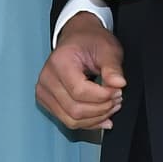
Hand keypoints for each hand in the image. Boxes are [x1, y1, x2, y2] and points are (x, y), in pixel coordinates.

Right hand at [36, 15, 125, 131]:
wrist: (78, 39)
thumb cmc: (90, 42)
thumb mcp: (107, 49)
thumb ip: (113, 67)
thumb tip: (118, 84)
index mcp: (59, 62)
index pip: (79, 91)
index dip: (102, 96)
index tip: (117, 91)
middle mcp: (47, 79)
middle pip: (75, 109)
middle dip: (101, 109)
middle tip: (117, 99)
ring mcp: (44, 92)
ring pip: (71, 120)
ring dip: (95, 118)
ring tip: (110, 106)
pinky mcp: (47, 102)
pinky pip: (68, 121)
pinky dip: (88, 122)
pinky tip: (101, 116)